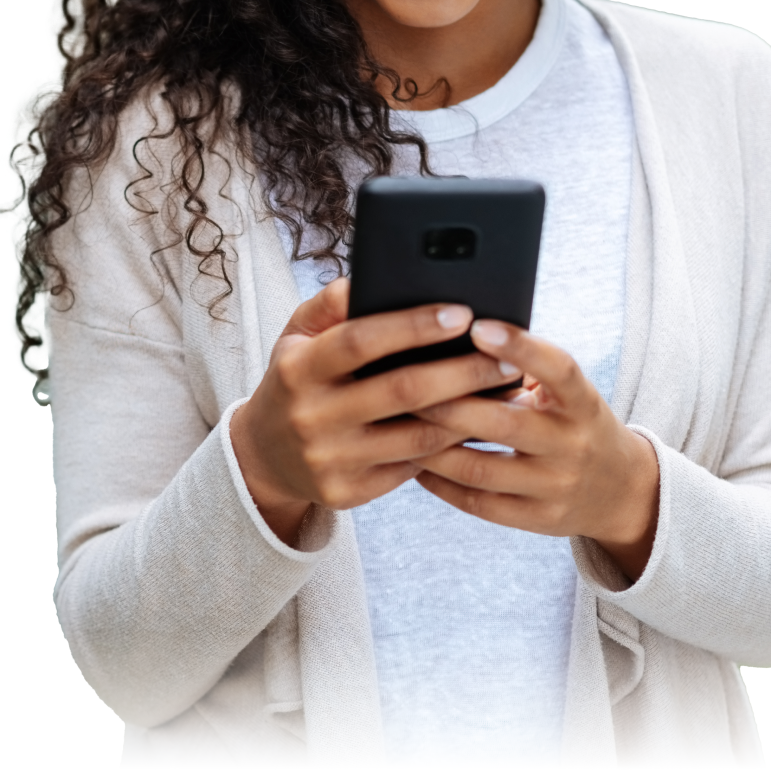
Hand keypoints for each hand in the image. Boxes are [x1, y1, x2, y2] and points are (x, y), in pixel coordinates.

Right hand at [229, 279, 518, 517]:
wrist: (264, 456)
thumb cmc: (297, 379)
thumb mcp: (298, 335)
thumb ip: (332, 303)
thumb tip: (374, 276)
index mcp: (299, 368)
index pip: (360, 340)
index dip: (413, 326)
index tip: (461, 313)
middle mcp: (311, 416)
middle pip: (402, 391)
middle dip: (463, 372)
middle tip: (507, 359)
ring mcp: (329, 460)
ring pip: (417, 435)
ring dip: (468, 413)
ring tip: (504, 392)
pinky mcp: (348, 493)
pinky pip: (412, 467)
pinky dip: (448, 445)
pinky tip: (477, 425)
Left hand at [410, 320, 659, 582]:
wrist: (619, 490)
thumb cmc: (574, 420)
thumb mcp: (569, 392)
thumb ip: (529, 367)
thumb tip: (461, 336)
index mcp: (583, 402)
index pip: (558, 369)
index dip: (519, 346)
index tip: (477, 326)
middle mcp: (573, 445)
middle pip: (504, 423)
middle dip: (449, 402)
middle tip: (403, 380)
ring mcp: (555, 487)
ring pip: (480, 468)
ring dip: (431, 446)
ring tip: (397, 423)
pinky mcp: (538, 520)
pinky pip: (478, 503)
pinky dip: (441, 482)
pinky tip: (413, 462)